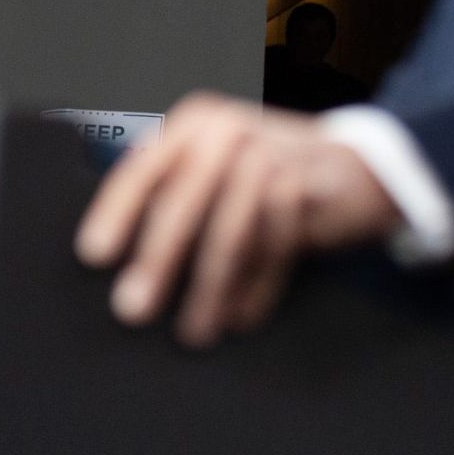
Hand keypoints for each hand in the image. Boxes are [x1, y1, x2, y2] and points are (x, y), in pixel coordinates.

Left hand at [74, 94, 402, 347]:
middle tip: (133, 308)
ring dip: (209, 289)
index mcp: (195, 124)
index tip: (94, 255)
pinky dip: (254, 289)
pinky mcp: (310, 188)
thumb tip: (117, 252)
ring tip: (194, 330)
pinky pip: (274, 250)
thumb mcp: (215, 166)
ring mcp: (273, 157)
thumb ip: (172, 192)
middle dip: (156, 261)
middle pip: (182, 203)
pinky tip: (237, 318)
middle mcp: (229, 133)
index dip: (115, 214)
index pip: (142, 169)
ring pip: (230, 232)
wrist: (359, 165)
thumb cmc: (270, 171)